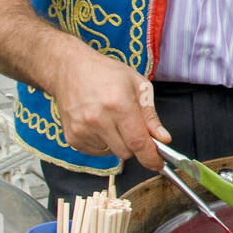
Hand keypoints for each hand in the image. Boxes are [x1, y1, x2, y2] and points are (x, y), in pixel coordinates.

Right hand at [48, 44, 169, 169]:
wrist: (69, 69)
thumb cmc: (105, 73)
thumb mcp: (138, 86)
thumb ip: (151, 116)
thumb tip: (163, 139)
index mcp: (118, 105)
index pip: (138, 142)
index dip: (151, 158)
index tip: (158, 164)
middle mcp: (98, 119)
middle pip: (127, 152)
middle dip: (135, 144)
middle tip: (131, 125)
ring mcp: (82, 130)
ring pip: (112, 153)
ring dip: (118, 142)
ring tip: (112, 119)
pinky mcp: (72, 137)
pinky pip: (97, 152)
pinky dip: (103, 143)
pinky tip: (99, 124)